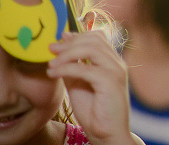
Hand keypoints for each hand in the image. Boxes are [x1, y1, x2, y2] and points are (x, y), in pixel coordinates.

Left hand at [48, 30, 137, 144]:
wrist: (106, 133)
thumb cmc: (94, 111)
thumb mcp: (79, 84)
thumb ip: (73, 68)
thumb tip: (60, 52)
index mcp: (112, 62)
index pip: (98, 37)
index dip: (77, 35)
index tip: (59, 40)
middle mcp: (117, 63)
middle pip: (95, 39)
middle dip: (70, 42)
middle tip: (51, 49)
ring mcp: (116, 71)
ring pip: (92, 49)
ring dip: (67, 54)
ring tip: (51, 63)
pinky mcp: (111, 82)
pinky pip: (86, 69)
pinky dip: (66, 69)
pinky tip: (53, 73)